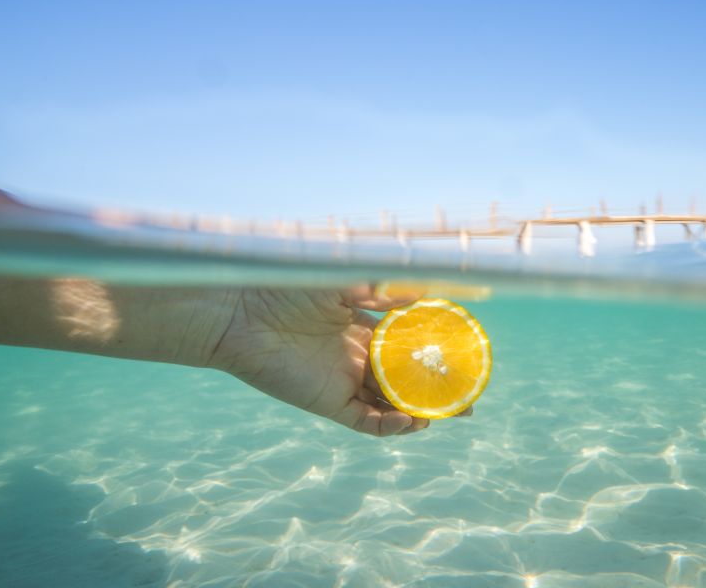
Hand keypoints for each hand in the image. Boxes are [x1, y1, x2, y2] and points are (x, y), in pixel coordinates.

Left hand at [207, 285, 467, 436]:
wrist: (238, 309)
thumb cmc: (284, 287)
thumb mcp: (342, 280)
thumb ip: (381, 288)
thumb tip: (422, 293)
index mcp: (357, 326)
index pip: (402, 344)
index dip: (430, 351)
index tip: (460, 352)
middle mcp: (353, 356)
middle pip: (402, 379)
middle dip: (434, 388)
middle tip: (467, 394)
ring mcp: (342, 381)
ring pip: (389, 403)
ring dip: (419, 410)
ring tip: (451, 412)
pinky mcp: (327, 402)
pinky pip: (366, 422)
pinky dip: (391, 426)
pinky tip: (414, 422)